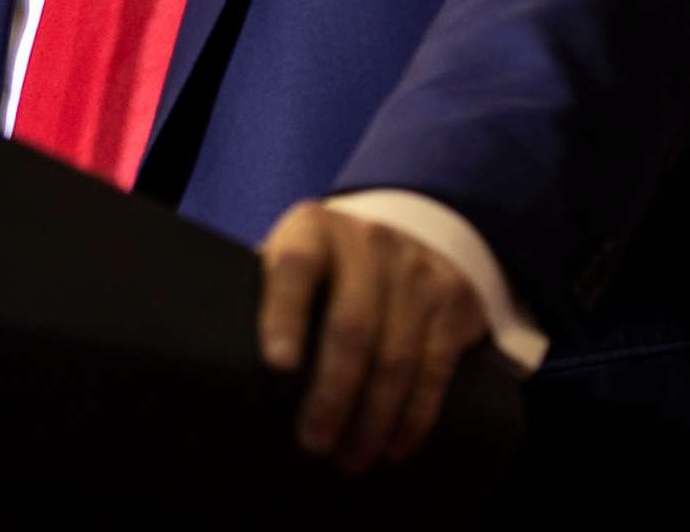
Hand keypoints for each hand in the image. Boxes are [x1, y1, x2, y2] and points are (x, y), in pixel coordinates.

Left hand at [256, 200, 490, 474]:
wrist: (401, 234)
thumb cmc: (323, 268)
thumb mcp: (290, 260)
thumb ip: (267, 298)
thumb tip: (238, 371)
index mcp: (313, 229)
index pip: (296, 267)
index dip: (284, 315)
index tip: (278, 367)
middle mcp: (368, 242)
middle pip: (353, 325)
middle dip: (333, 394)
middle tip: (314, 444)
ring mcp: (415, 269)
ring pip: (397, 356)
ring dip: (372, 419)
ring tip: (350, 459)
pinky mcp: (451, 299)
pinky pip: (434, 368)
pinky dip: (413, 417)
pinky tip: (393, 446)